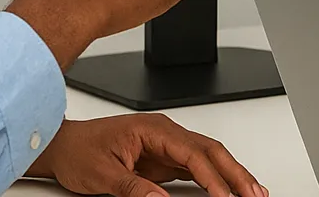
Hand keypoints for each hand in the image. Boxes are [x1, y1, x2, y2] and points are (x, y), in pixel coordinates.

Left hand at [25, 115, 267, 196]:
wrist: (63, 145)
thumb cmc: (79, 151)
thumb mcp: (103, 175)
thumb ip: (134, 189)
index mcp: (153, 129)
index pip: (193, 152)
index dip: (213, 176)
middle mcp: (165, 133)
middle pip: (211, 151)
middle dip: (236, 172)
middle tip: (255, 194)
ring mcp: (167, 145)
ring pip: (209, 157)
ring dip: (231, 174)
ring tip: (252, 192)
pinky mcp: (165, 158)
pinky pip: (197, 166)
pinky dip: (216, 178)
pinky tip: (227, 189)